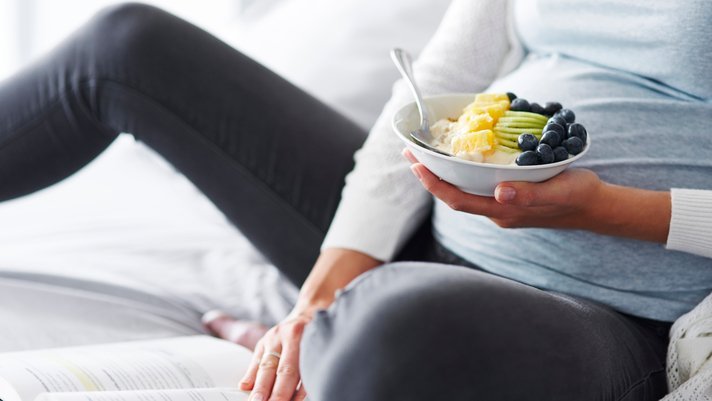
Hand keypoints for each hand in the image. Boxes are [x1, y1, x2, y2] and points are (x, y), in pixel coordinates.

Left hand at [239, 311, 311, 400]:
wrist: (313, 310)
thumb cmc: (288, 333)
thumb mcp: (268, 343)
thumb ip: (257, 366)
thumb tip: (244, 386)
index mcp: (273, 338)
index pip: (266, 368)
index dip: (261, 387)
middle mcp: (291, 337)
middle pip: (285, 371)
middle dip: (278, 394)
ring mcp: (309, 339)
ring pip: (303, 371)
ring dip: (295, 394)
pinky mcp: (323, 343)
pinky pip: (316, 368)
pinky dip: (310, 385)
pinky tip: (304, 398)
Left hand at [404, 148, 604, 229]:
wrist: (595, 207)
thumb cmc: (578, 197)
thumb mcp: (557, 191)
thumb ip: (529, 194)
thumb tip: (499, 192)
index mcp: (503, 211)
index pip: (459, 200)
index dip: (434, 184)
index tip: (416, 165)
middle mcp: (496, 211)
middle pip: (454, 195)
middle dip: (430, 176)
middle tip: (410, 152)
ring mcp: (501, 205)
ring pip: (463, 190)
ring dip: (442, 173)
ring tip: (425, 153)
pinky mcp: (508, 198)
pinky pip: (476, 186)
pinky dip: (461, 172)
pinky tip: (458, 157)